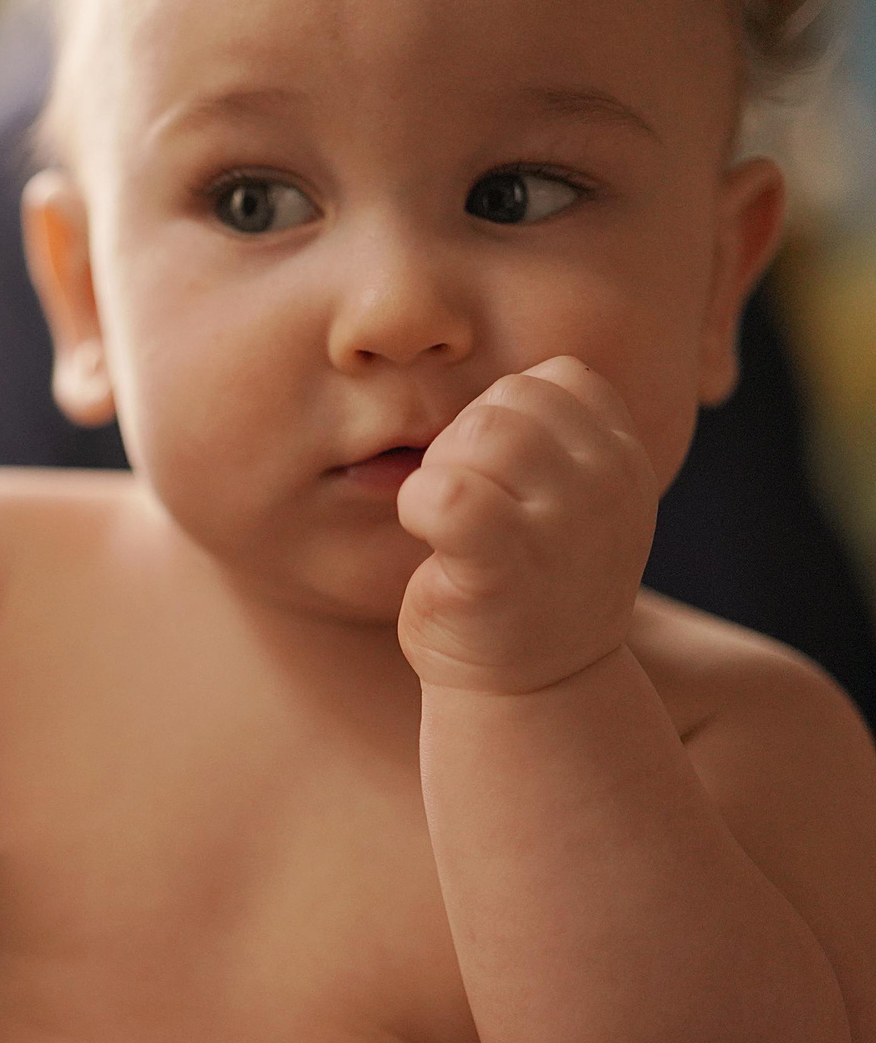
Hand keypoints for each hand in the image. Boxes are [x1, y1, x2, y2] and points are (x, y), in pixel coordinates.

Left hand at [396, 357, 657, 694]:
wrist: (533, 690)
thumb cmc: (526, 578)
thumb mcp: (562, 494)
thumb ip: (540, 432)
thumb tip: (448, 352)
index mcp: (624, 458)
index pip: (553, 379)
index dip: (503, 416)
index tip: (497, 477)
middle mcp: (609, 486)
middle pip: (508, 402)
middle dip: (463, 445)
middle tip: (463, 507)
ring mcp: (564, 527)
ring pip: (479, 437)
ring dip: (439, 475)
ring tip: (449, 527)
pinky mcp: (506, 567)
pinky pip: (447, 494)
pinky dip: (419, 505)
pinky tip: (427, 535)